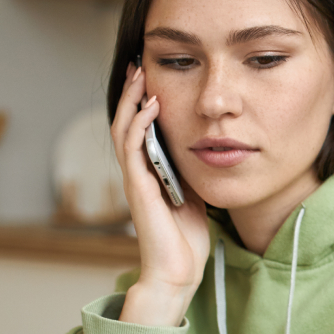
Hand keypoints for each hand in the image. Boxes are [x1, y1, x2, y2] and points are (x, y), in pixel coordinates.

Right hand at [111, 62, 210, 325]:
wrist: (179, 270)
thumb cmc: (188, 238)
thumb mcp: (197, 192)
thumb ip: (195, 170)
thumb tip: (210, 145)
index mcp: (151, 171)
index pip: (140, 128)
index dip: (142, 102)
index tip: (152, 75)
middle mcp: (138, 171)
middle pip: (126, 122)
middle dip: (131, 93)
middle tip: (138, 63)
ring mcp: (135, 178)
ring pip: (123, 129)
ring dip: (130, 100)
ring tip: (140, 74)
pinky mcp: (137, 188)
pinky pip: (132, 148)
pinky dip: (139, 124)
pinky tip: (149, 105)